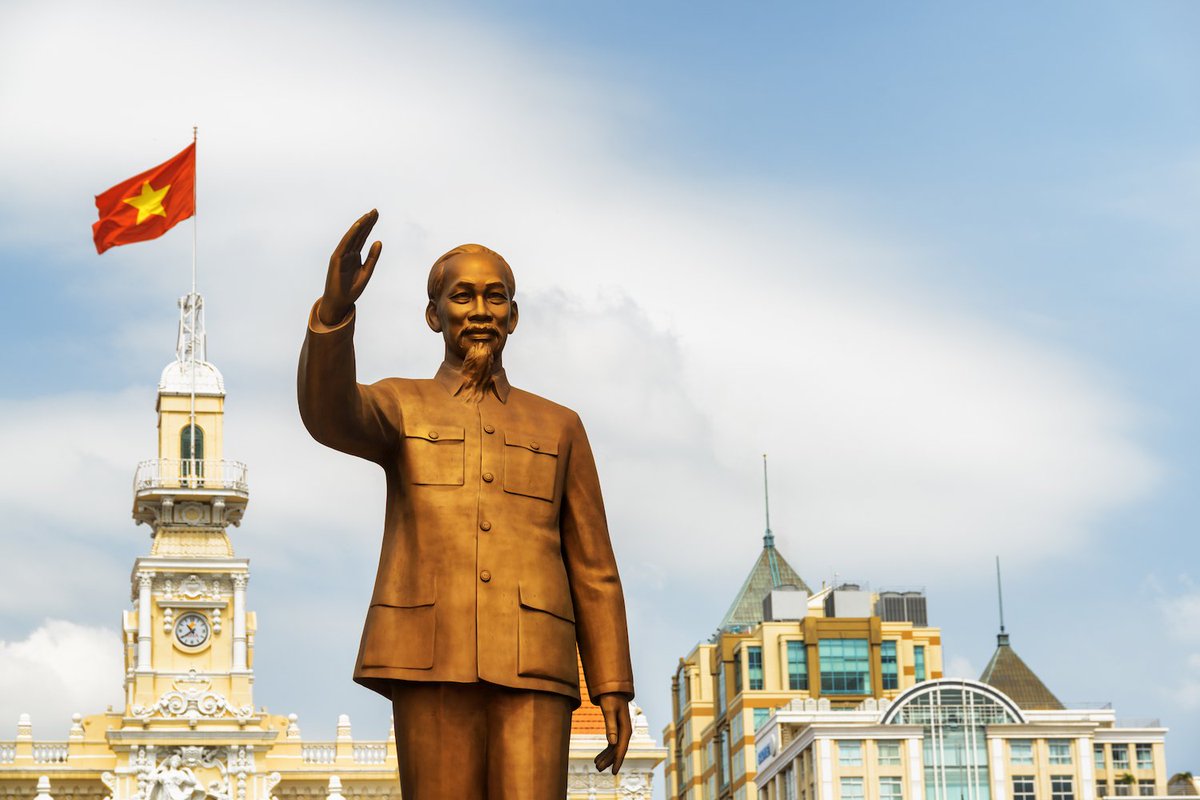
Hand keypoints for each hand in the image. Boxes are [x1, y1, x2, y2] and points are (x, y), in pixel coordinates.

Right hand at [319, 209, 381, 326]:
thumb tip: (379, 241)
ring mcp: (341, 255)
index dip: (369, 226)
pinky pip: (345, 244)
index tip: (376, 215)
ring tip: (369, 215)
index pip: (363, 237)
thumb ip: (373, 257)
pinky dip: (351, 235)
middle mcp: (347, 252)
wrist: (340, 302)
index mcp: (354, 255)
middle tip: (375, 210)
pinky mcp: (336, 259)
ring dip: (360, 225)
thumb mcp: (367, 272)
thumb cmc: (351, 289)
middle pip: (358, 234)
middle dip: (367, 222)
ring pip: (352, 237)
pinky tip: (358, 226)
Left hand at [593, 693, 630, 774]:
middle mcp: (625, 732)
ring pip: (613, 749)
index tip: (613, 772)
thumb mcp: (609, 710)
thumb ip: (611, 726)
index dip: (617, 761)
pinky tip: (597, 758)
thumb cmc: (610, 698)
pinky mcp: (615, 730)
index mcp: (626, 728)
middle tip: (597, 769)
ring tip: (596, 766)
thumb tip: (612, 743)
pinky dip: (604, 751)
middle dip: (608, 761)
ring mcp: (621, 731)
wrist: (612, 689)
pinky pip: (611, 744)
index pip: (622, 748)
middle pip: (617, 750)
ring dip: (606, 757)